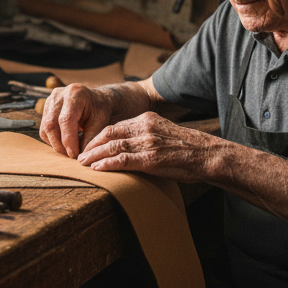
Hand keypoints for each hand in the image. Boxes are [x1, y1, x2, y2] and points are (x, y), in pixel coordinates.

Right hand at [39, 84, 112, 157]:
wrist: (95, 99)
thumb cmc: (99, 109)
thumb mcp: (100, 122)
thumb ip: (90, 138)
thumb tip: (80, 156)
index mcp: (75, 93)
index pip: (66, 120)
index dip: (68, 140)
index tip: (74, 154)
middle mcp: (59, 95)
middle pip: (51, 124)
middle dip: (60, 144)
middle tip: (72, 155)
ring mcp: (49, 101)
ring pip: (45, 128)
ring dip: (56, 143)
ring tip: (70, 149)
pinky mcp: (46, 108)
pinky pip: (44, 129)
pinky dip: (53, 139)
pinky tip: (65, 142)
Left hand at [77, 112, 225, 182]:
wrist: (207, 155)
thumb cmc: (187, 148)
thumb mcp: (164, 133)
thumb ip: (146, 135)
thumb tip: (129, 146)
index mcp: (147, 119)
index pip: (115, 125)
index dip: (99, 135)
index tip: (89, 144)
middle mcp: (145, 127)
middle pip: (109, 134)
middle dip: (92, 145)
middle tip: (80, 154)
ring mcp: (147, 142)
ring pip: (112, 146)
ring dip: (94, 155)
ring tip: (83, 163)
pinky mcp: (150, 158)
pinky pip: (122, 160)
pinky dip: (107, 164)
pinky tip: (97, 168)